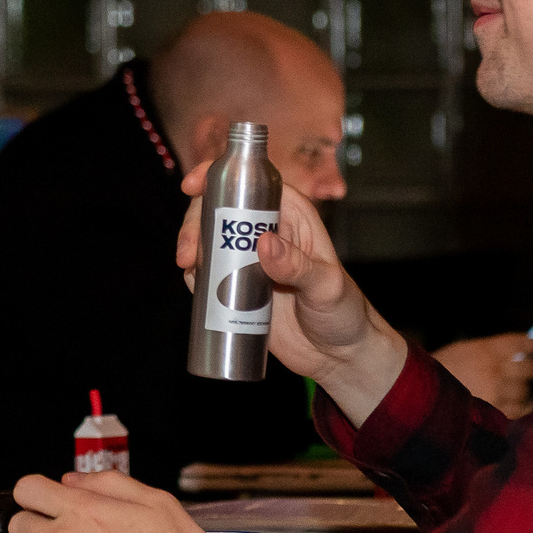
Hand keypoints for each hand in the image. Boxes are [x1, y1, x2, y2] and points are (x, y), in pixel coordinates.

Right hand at [181, 169, 406, 424]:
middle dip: (195, 222)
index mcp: (292, 216)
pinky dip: (194, 275)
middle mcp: (266, 232)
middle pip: (220, 210)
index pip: (253, 183)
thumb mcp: (326, 286)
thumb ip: (298, 265)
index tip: (193, 186)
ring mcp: (248, 260)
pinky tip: (192, 283)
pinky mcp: (237, 288)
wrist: (338, 356)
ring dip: (190, 248)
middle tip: (188, 251)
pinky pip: (207, 275)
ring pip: (208, 240)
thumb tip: (263, 243)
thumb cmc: (345, 313)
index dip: (219, 177)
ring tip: (187, 268)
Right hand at [430, 333, 532, 420]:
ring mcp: (496, 392)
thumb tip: (524, 351)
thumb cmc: (444, 369)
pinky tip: (512, 403)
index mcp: (486, 349)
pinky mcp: (494, 412)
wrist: (419, 394)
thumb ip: (493, 350)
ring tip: (519, 388)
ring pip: (525, 390)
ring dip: (525, 389)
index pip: (523, 343)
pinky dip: (517, 406)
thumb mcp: (464, 349)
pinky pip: (518, 409)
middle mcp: (494, 369)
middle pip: (531, 367)